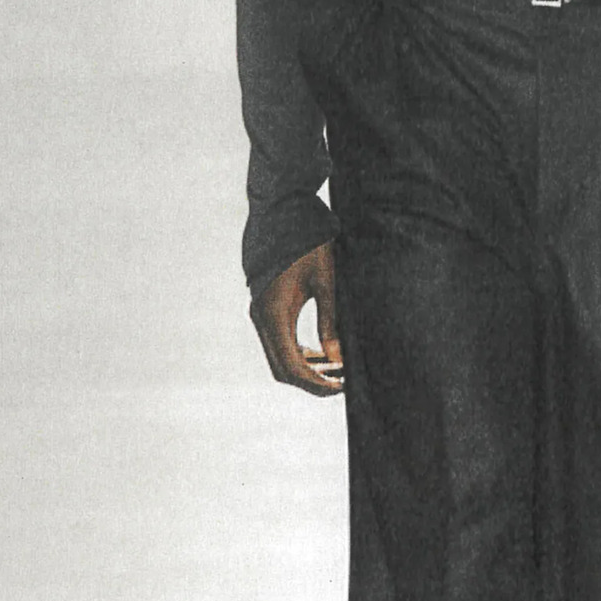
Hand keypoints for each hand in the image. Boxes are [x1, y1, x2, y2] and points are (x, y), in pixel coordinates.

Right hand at [251, 241, 344, 395]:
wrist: (281, 214)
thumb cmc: (307, 244)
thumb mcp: (326, 282)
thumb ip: (330, 322)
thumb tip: (338, 358)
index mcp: (275, 314)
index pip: (292, 366)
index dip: (316, 384)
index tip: (341, 387)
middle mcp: (261, 318)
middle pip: (282, 369)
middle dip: (311, 382)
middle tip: (341, 383)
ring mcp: (259, 313)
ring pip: (278, 357)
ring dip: (304, 368)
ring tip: (336, 369)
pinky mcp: (263, 309)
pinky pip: (277, 342)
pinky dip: (297, 354)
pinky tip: (321, 352)